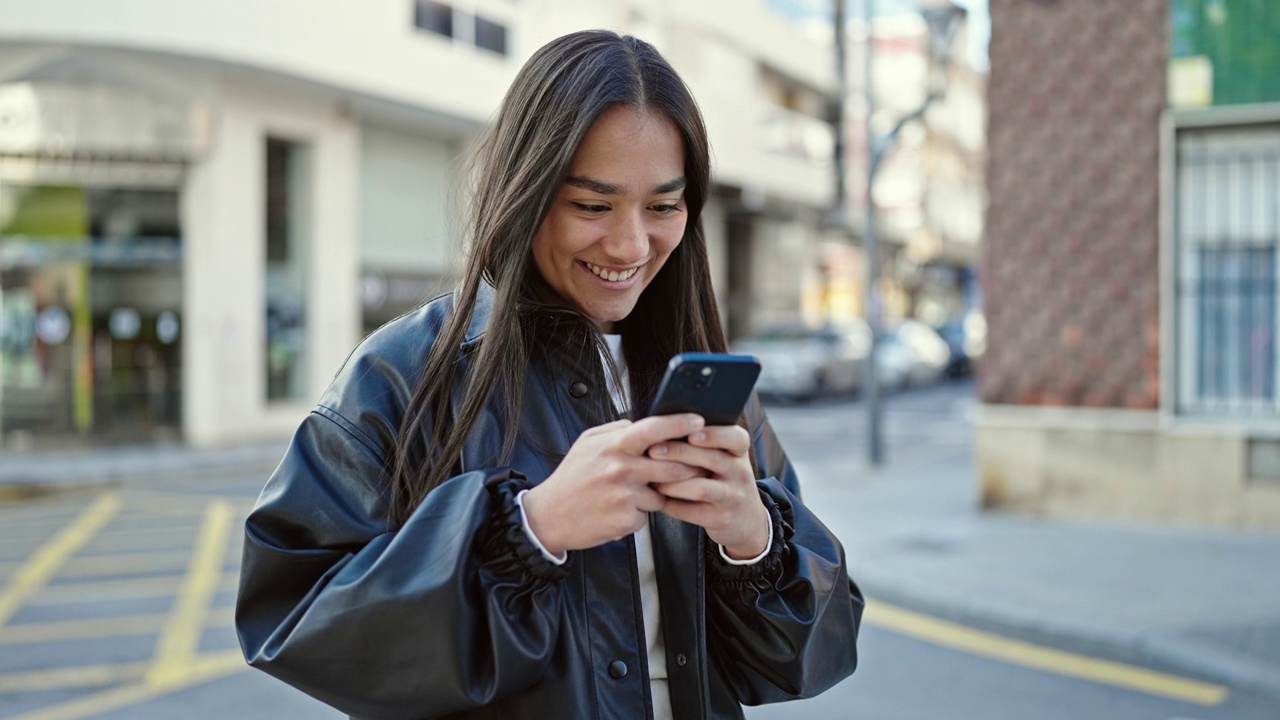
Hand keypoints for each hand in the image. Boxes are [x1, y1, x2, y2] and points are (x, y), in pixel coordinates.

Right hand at [521, 414, 707, 555]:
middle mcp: (620, 469)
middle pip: (672, 465)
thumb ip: (616, 430)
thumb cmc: (571, 479)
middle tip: (690, 467)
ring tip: (630, 493)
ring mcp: (624, 496)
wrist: (548, 516)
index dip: (680, 423)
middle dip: (687, 467)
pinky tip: (620, 510)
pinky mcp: (626, 520)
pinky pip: (648, 514)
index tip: (698, 421)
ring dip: (656, 494)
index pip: (654, 429)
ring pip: (663, 493)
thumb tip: (642, 424)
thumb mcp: (587, 444)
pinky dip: (640, 513)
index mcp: (613, 446)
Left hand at [646, 425, 769, 559]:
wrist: (746, 519)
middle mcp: (740, 473)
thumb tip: (666, 425)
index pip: (736, 438)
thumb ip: (704, 442)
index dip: (714, 435)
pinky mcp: (720, 519)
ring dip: (673, 482)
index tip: (691, 433)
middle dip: (679, 452)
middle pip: (712, 459)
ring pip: (701, 488)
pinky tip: (657, 498)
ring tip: (652, 478)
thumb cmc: (724, 479)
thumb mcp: (725, 458)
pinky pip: (692, 511)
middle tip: (652, 450)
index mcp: (739, 452)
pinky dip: (671, 504)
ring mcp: (731, 497)